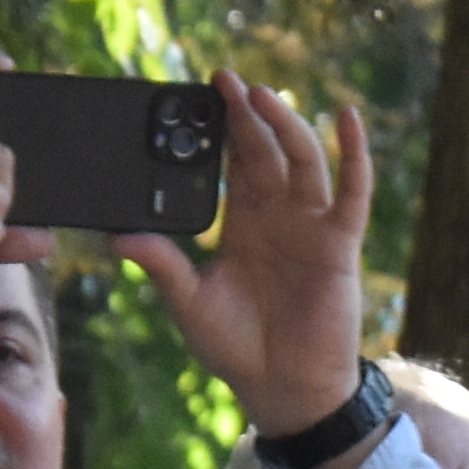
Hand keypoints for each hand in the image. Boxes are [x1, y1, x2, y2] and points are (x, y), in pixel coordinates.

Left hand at [116, 82, 380, 450]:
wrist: (281, 389)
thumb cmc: (235, 349)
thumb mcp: (189, 302)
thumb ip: (160, 264)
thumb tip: (114, 236)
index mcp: (241, 222)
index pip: (230, 162)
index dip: (217, 130)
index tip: (195, 97)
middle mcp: (278, 214)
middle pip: (264, 149)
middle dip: (244, 114)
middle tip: (220, 79)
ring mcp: (311, 224)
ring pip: (302, 158)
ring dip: (284, 123)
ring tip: (259, 95)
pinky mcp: (340, 242)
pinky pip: (352, 190)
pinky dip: (353, 153)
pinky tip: (346, 118)